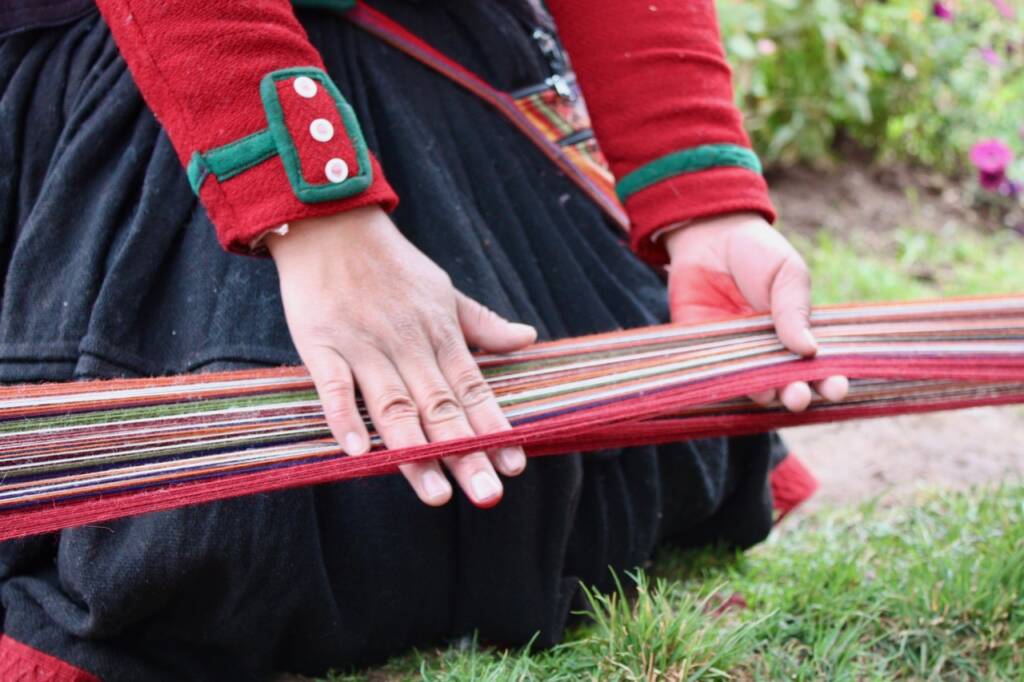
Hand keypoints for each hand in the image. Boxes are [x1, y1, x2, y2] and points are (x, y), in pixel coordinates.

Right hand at [268, 207, 535, 506]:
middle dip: (465, 454)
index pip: (473, 390)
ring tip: (436, 494)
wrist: (331, 222)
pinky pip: (334, 385)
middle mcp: (407, 345)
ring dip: (414, 452)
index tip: (515, 465)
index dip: (493, 429)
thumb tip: (528, 338)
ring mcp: (364, 346)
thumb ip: (482, 324)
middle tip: (488, 496)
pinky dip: (345, 417)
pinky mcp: (321, 343)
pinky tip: (359, 453)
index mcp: (440, 335)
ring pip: (393, 406)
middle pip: (440, 408)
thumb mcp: (445, 290)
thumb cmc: (391, 263)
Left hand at [663, 212, 847, 411]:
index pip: (818, 366)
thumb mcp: (787, 273)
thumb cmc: (758, 253)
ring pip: (754, 386)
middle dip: (797, 395)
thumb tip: (809, 350)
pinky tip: (732, 384)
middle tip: (800, 396)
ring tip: (771, 393)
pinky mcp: (705, 351)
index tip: (836, 386)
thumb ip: (794, 310)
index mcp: (798, 334)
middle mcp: (770, 351)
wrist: (709, 236)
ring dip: (764, 394)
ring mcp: (739, 354)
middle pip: (787, 384)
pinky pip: (715, 374)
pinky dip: (723, 383)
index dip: (829, 380)